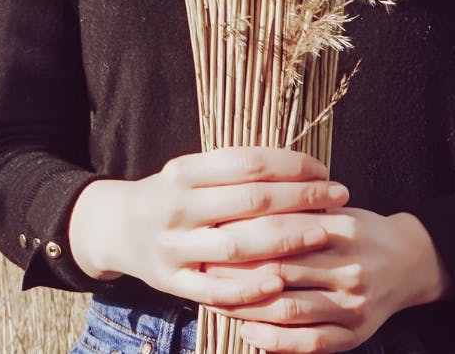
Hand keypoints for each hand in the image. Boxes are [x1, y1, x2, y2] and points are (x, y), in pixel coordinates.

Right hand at [67, 146, 351, 307]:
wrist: (115, 228)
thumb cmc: (171, 196)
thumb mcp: (191, 172)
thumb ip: (234, 170)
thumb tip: (298, 166)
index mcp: (184, 172)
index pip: (248, 163)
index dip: (292, 166)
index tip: (324, 171)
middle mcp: (177, 207)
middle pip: (250, 201)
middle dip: (302, 198)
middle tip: (339, 196)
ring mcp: (173, 247)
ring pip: (238, 245)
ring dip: (287, 240)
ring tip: (324, 232)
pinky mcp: (172, 283)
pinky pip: (215, 290)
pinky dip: (249, 288)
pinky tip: (280, 282)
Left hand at [202, 208, 452, 353]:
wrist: (411, 261)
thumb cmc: (359, 231)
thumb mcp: (333, 210)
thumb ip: (292, 212)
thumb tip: (231, 213)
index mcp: (342, 231)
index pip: (279, 234)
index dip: (240, 238)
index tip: (210, 237)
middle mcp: (350, 270)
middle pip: (277, 274)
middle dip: (234, 274)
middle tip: (201, 270)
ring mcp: (353, 306)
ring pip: (286, 311)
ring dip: (244, 308)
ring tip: (215, 299)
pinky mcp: (354, 335)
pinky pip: (306, 343)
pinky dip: (271, 339)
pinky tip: (246, 329)